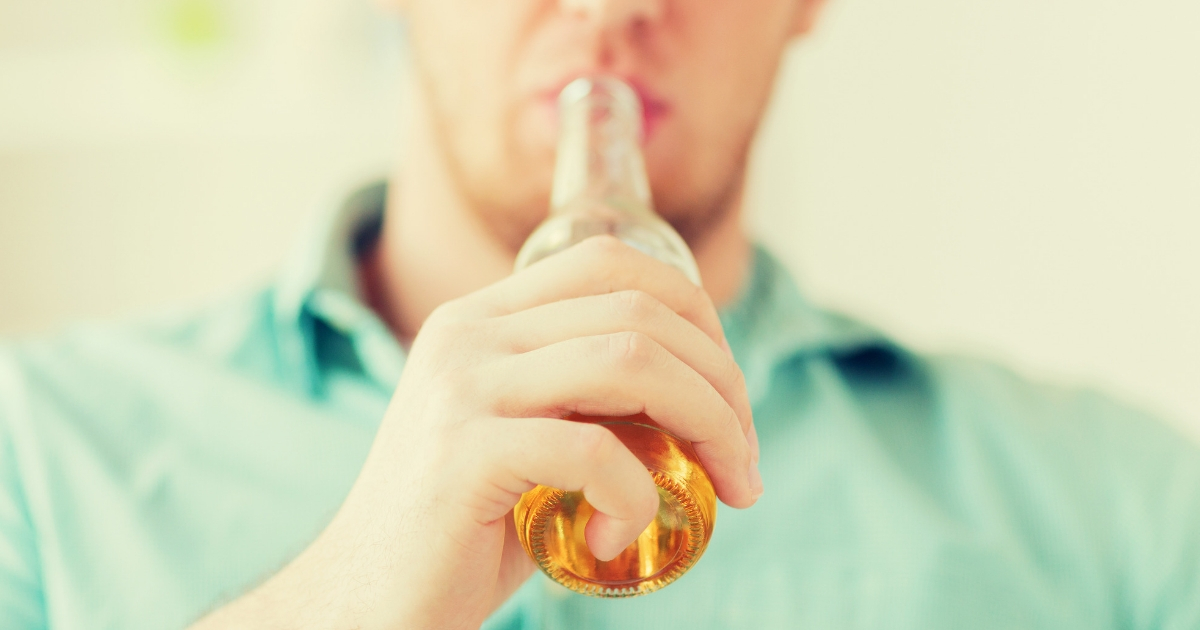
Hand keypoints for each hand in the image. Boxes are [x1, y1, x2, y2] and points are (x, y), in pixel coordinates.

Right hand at [192, 236, 759, 629]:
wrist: (365, 599)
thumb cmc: (463, 527)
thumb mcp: (530, 438)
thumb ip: (591, 400)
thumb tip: (703, 396)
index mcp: (484, 317)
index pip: (611, 262)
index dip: (694, 314)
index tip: (729, 393)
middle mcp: (468, 332)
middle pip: (638, 311)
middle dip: (722, 383)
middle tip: (743, 459)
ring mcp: (461, 385)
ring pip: (629, 362)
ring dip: (707, 425)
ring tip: (723, 487)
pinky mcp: (462, 450)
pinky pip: (593, 451)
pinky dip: (635, 498)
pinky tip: (618, 538)